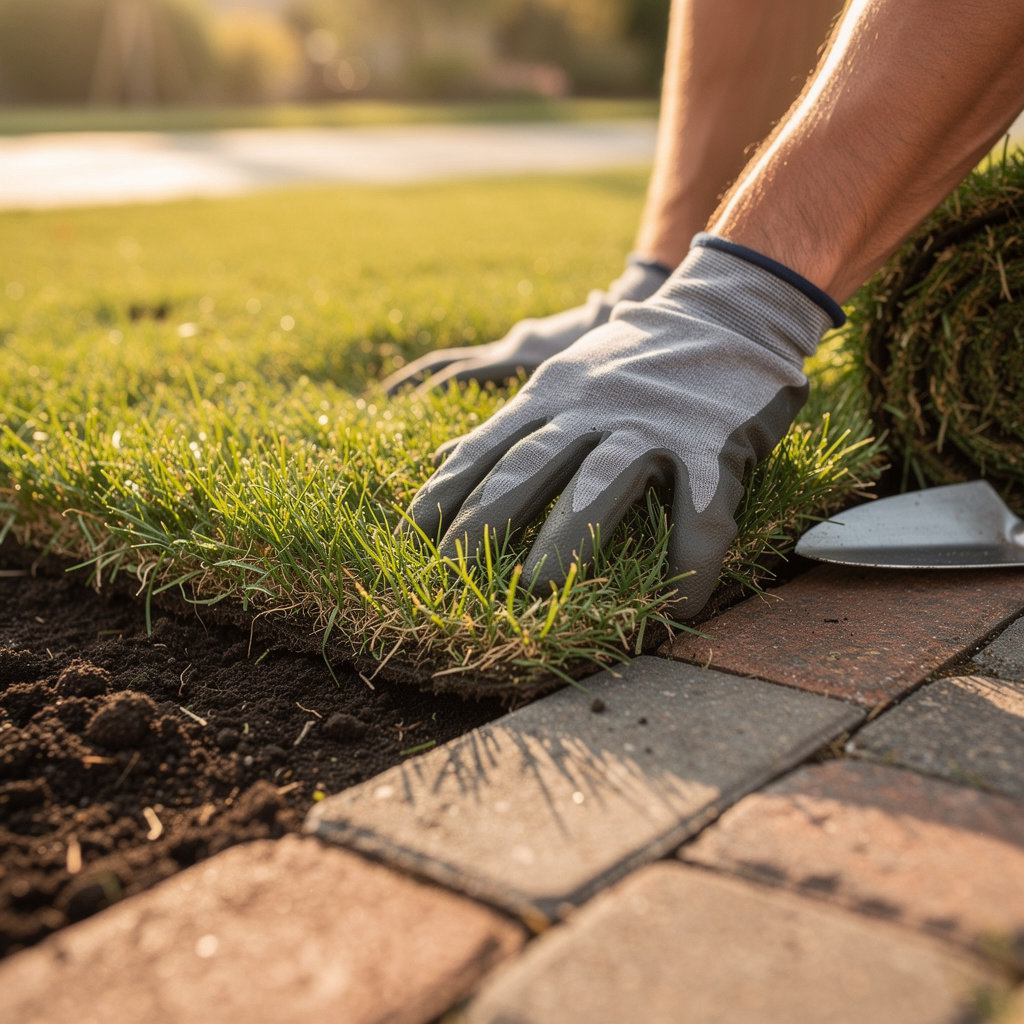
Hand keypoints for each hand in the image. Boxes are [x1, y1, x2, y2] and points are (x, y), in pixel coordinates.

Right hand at [381, 257, 668, 393]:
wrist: (611, 308)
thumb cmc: (611, 328)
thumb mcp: (604, 328)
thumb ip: (602, 315)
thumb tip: (605, 295)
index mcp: (520, 352)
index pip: (470, 370)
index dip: (443, 387)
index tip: (418, 402)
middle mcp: (505, 350)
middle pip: (448, 366)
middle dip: (415, 383)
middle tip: (381, 399)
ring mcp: (503, 352)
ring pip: (450, 367)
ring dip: (418, 382)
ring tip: (386, 400)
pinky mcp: (508, 358)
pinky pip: (468, 373)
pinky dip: (446, 386)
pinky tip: (436, 404)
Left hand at [403, 236, 841, 614]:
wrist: (728, 311)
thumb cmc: (636, 356)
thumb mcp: (562, 375)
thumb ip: (509, 421)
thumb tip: (442, 456)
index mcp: (552, 393)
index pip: (486, 446)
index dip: (446, 493)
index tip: (411, 535)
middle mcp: (593, 407)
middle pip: (528, 465)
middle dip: (483, 519)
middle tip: (450, 570)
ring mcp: (653, 422)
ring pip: (600, 482)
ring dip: (566, 536)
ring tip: (534, 586)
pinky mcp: (713, 443)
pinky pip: (700, 513)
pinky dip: (689, 562)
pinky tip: (678, 603)